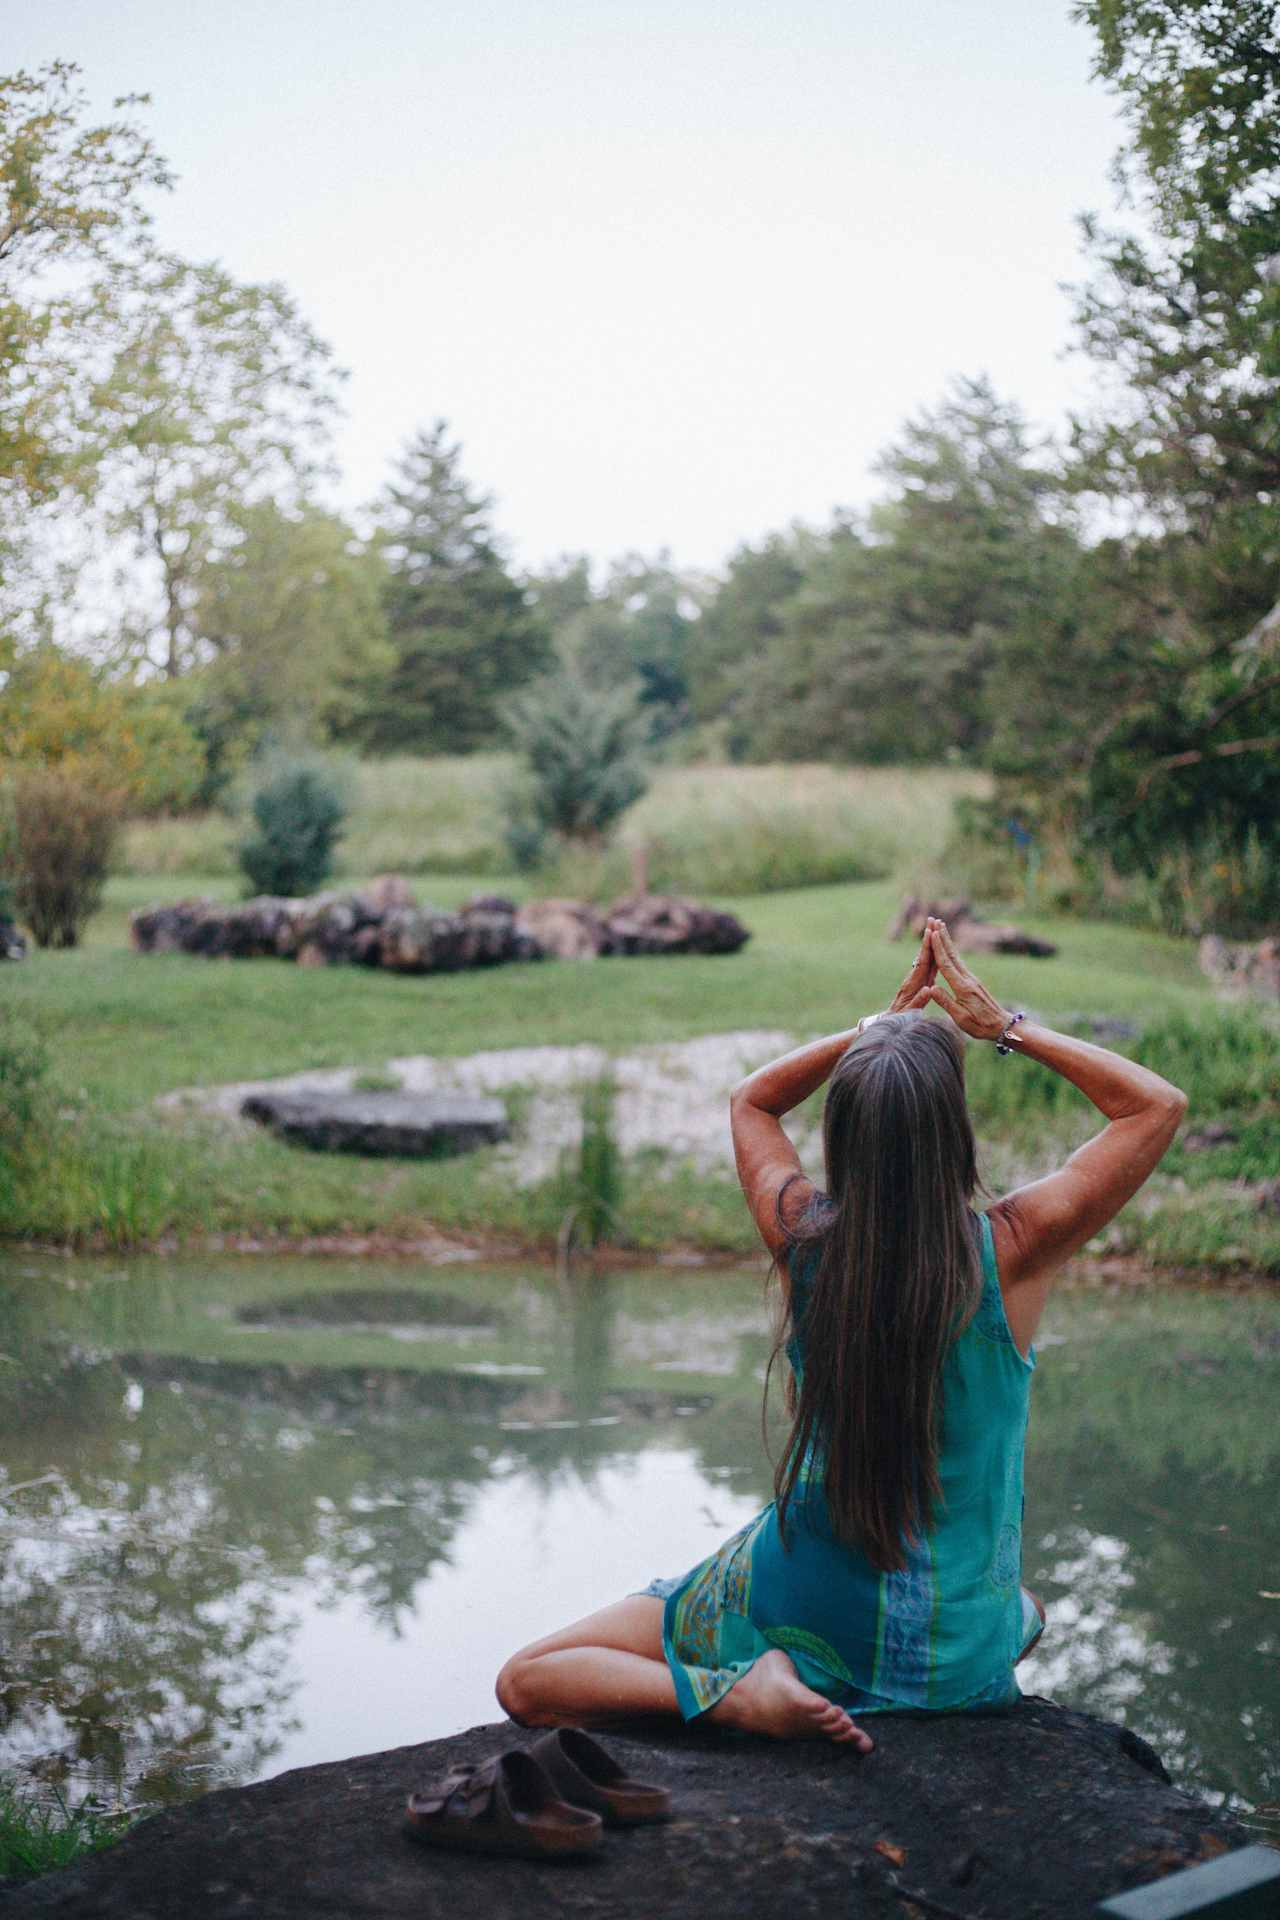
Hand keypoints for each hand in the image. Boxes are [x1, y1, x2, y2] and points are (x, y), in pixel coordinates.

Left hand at [885, 926, 936, 1015]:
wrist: (891, 1021)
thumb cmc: (901, 1019)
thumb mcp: (910, 1012)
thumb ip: (919, 1001)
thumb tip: (928, 990)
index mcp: (913, 983)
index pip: (921, 962)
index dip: (926, 947)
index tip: (930, 932)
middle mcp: (914, 977)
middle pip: (923, 954)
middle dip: (929, 937)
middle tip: (933, 919)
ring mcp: (917, 978)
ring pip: (927, 957)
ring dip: (931, 942)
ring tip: (935, 926)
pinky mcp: (920, 981)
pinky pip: (929, 965)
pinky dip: (934, 954)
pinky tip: (939, 947)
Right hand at [922, 918, 1012, 1040]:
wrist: (1002, 1025)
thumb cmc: (980, 1025)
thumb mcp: (961, 1018)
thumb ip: (946, 1002)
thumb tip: (931, 988)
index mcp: (962, 988)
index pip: (946, 965)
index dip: (938, 949)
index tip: (931, 934)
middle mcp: (967, 980)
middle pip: (952, 955)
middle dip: (943, 938)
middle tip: (936, 922)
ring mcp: (971, 979)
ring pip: (956, 957)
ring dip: (947, 942)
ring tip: (942, 929)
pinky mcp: (973, 982)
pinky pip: (959, 964)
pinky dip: (952, 953)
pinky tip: (949, 949)